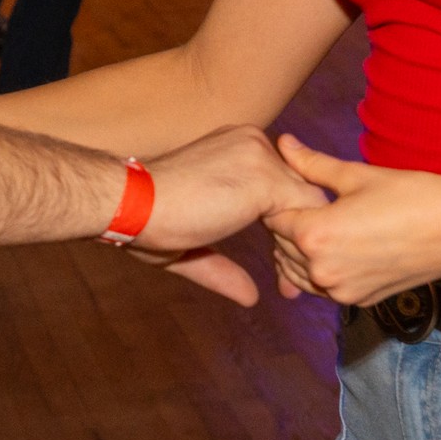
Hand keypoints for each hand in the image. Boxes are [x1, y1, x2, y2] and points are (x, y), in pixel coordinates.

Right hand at [129, 124, 338, 305]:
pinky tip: (282, 275)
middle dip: (295, 238)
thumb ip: (223, 266)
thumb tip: (251, 297)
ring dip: (299, 245)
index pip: (282, 183)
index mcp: (237, 147)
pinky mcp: (266, 180)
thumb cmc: (147, 220)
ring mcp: (261, 157)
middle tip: (288, 283)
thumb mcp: (194, 244)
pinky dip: (299, 247)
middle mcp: (253, 142)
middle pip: (300, 192)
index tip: (276, 264)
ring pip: (309, 204)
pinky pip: (307, 216)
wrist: (131, 204)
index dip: (282, 225)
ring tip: (288, 284)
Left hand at [264, 136, 440, 306]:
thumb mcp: (356, 175)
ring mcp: (341, 291)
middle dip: (289, 226)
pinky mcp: (359, 301)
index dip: (279, 201)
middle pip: (283, 247)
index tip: (291, 189)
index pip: (274, 219)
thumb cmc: (412, 197)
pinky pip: (324, 286)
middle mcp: (322, 270)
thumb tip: (283, 143)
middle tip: (306, 204)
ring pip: (300, 271)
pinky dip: (322, 269)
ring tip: (324, 224)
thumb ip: (312, 164)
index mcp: (315, 235)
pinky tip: (339, 247)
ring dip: (302, 251)